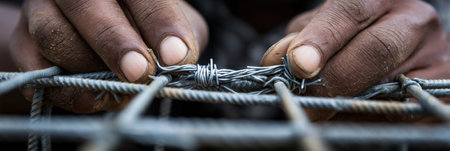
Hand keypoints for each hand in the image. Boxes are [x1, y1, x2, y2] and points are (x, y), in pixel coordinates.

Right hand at [9, 0, 207, 112]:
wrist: (89, 41)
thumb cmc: (141, 31)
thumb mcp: (171, 28)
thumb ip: (183, 38)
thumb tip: (180, 60)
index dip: (160, 23)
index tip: (175, 55)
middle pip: (88, 5)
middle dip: (116, 42)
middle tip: (140, 72)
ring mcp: (43, 12)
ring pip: (55, 35)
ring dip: (90, 70)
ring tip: (120, 91)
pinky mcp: (22, 43)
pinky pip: (38, 69)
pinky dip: (68, 89)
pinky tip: (94, 98)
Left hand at [261, 0, 449, 120]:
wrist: (398, 49)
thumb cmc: (349, 37)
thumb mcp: (320, 29)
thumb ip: (299, 40)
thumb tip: (279, 60)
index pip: (350, 12)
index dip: (321, 39)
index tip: (299, 64)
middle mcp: (414, 20)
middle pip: (375, 49)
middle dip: (333, 80)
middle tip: (304, 100)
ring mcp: (435, 54)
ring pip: (389, 85)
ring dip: (348, 103)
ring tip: (322, 108)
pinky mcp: (441, 87)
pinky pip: (402, 110)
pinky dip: (369, 117)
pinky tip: (351, 112)